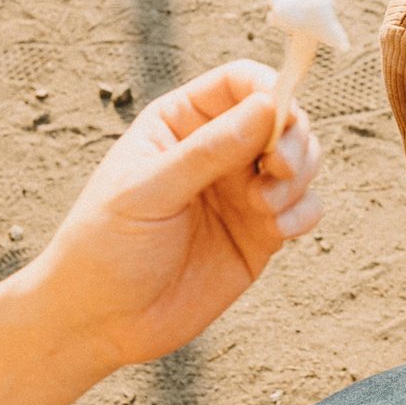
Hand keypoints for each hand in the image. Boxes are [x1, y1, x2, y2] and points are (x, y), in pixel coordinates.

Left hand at [22, 59, 321, 371]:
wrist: (100, 322)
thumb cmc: (105, 246)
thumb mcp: (148, 191)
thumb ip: (209, 150)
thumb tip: (267, 106)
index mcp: (182, 123)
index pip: (239, 82)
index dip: (269, 87)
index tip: (281, 113)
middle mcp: (218, 150)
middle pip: (283, 118)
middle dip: (293, 138)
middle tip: (279, 167)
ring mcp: (242, 191)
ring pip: (301, 160)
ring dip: (299, 177)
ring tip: (265, 207)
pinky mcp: (261, 233)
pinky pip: (305, 208)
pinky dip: (304, 213)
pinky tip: (278, 230)